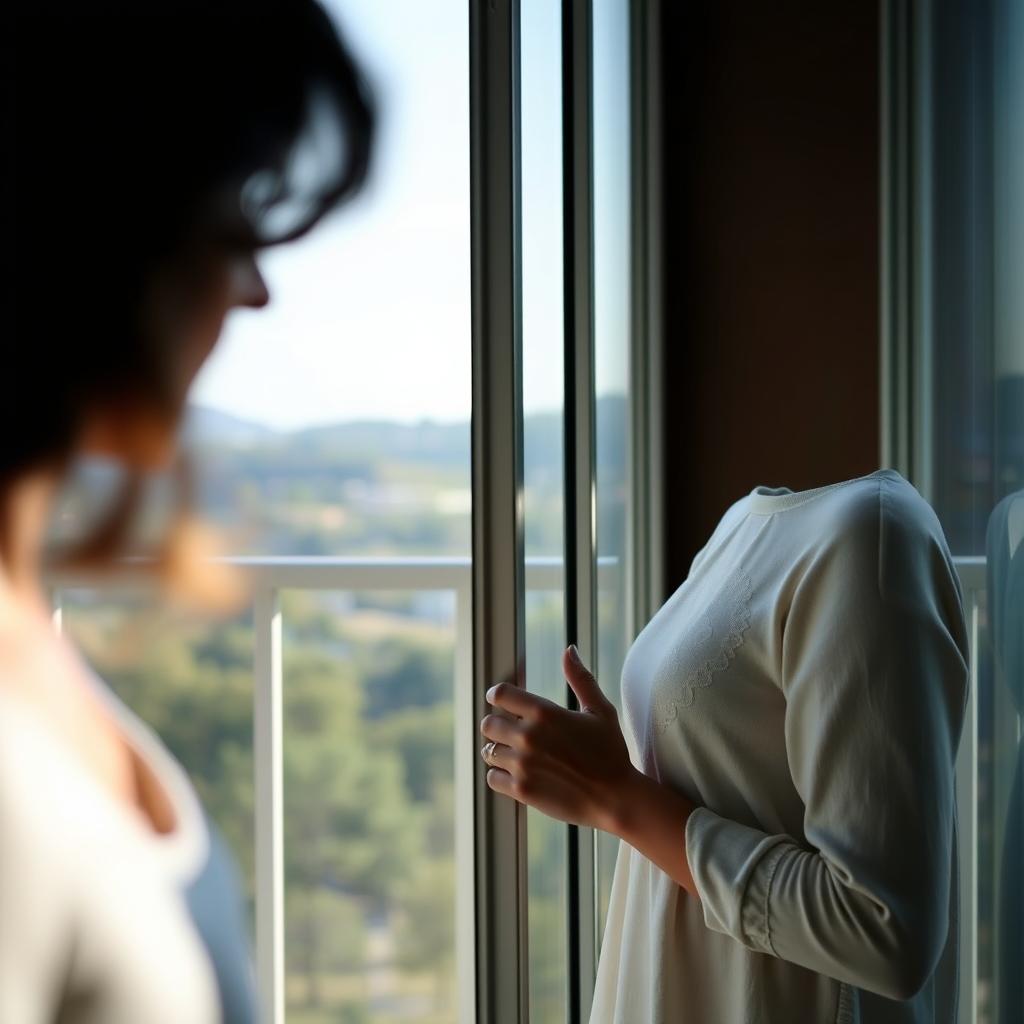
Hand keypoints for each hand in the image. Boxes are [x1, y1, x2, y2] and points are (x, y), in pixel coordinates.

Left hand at [479, 645, 639, 831]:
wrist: (616, 799)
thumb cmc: (611, 752)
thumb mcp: (600, 710)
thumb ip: (580, 678)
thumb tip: (569, 649)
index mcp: (545, 713)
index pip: (500, 694)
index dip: (498, 696)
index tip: (500, 701)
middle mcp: (529, 736)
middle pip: (488, 723)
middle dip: (497, 725)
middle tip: (511, 731)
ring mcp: (523, 764)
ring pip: (489, 751)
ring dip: (498, 751)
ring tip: (515, 754)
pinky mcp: (522, 790)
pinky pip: (492, 778)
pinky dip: (500, 775)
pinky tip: (516, 774)